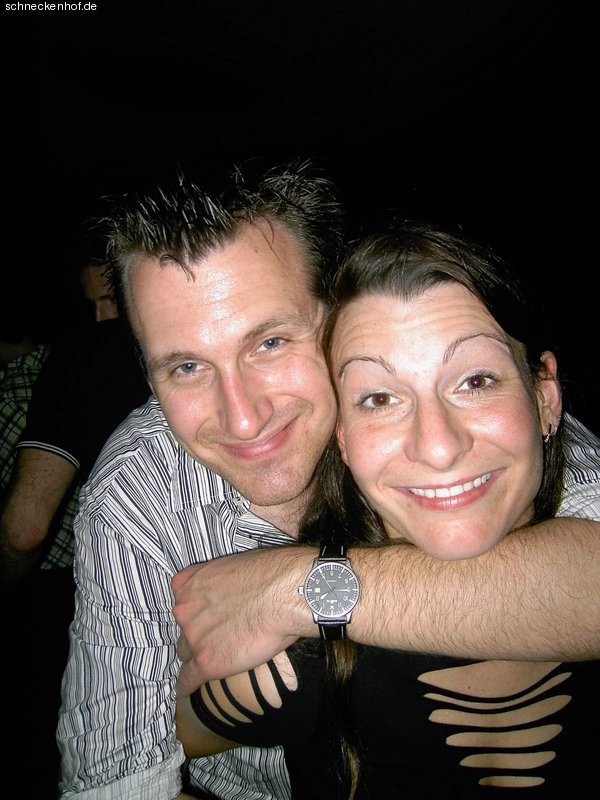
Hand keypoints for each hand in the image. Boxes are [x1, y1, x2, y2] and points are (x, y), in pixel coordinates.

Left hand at [172, 546, 316, 695]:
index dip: (197, 611)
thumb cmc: (267, 576)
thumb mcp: (230, 567)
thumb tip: (226, 593)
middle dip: (198, 631)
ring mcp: (193, 637)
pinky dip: (187, 685)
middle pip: (184, 628)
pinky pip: (188, 678)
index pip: (182, 602)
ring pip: (186, 652)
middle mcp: (184, 610)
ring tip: (214, 658)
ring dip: (198, 655)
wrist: (282, 596)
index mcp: (187, 584)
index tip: (208, 615)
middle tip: (222, 633)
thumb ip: (216, 584)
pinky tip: (187, 689)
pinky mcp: (205, 662)